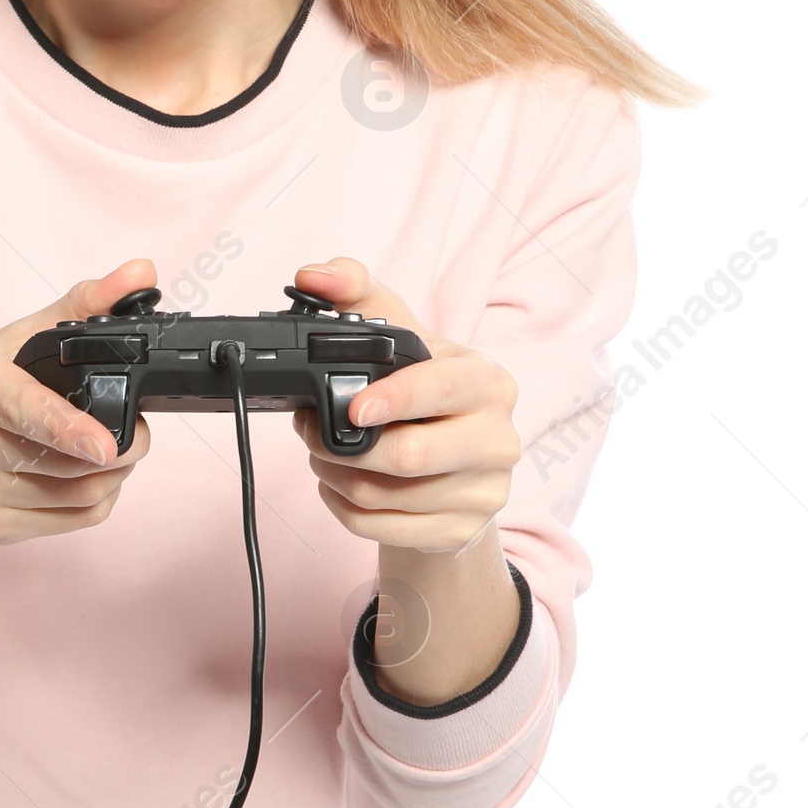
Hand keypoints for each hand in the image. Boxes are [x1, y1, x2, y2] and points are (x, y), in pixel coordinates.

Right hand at [0, 259, 156, 554]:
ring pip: (76, 495)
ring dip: (115, 475)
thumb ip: (78, 307)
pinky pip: (70, 521)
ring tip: (112, 450)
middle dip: (121, 447)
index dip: (67, 427)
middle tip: (136, 430)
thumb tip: (142, 272)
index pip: (18, 407)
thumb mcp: (7, 343)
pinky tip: (90, 477)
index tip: (107, 444)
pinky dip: (98, 500)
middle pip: (62, 460)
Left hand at [290, 258, 519, 555]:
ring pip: (386, 497)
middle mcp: (499, 438)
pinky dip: (345, 509)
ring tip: (323, 455)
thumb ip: (357, 292)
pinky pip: (383, 530)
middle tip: (309, 431)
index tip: (353, 408)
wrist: (459, 469)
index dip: (394, 399)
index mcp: (488, 382)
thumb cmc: (426, 397)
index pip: (442, 389)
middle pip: (410, 456)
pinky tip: (339, 487)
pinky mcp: (463, 532)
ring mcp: (486, 492)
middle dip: (342, 447)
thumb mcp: (402, 339)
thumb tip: (312, 275)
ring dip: (335, 477)